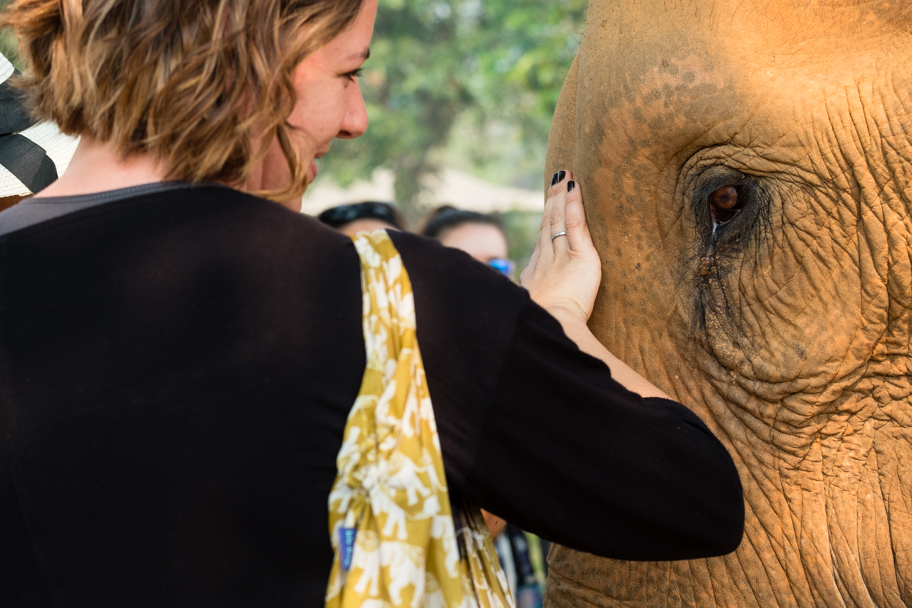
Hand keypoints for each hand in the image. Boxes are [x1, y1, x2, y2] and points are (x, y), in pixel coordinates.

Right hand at [521, 170, 601, 324]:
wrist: (552, 329)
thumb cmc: (548, 327)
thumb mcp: (541, 311)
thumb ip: (541, 301)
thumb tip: (534, 302)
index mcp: (536, 273)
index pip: (542, 239)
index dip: (545, 219)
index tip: (548, 203)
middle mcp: (545, 260)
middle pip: (547, 223)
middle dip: (551, 199)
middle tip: (557, 177)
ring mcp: (560, 256)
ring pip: (558, 219)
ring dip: (561, 196)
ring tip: (566, 175)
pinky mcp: (580, 257)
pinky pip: (575, 225)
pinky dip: (573, 205)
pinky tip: (574, 188)